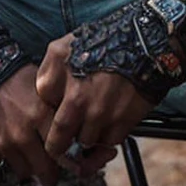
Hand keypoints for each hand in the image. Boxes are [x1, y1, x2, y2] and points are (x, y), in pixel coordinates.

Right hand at [0, 64, 65, 185]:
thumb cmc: (18, 75)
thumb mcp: (49, 88)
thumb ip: (63, 113)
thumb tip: (78, 135)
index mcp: (40, 116)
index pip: (62, 155)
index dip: (69, 161)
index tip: (71, 163)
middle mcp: (21, 133)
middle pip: (43, 170)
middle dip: (50, 172)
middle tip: (54, 170)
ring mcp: (1, 140)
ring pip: (22, 171)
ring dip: (28, 165)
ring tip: (31, 154)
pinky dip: (5, 156)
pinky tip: (11, 145)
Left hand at [35, 34, 154, 164]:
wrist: (144, 43)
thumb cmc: (101, 43)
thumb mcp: (61, 49)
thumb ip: (46, 74)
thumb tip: (42, 95)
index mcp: (64, 89)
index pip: (46, 122)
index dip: (47, 126)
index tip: (51, 127)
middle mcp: (82, 105)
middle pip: (64, 139)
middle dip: (62, 143)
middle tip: (64, 140)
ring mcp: (104, 115)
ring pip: (87, 141)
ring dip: (86, 136)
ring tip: (90, 123)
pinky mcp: (125, 121)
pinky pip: (111, 141)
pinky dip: (108, 136)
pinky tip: (108, 121)